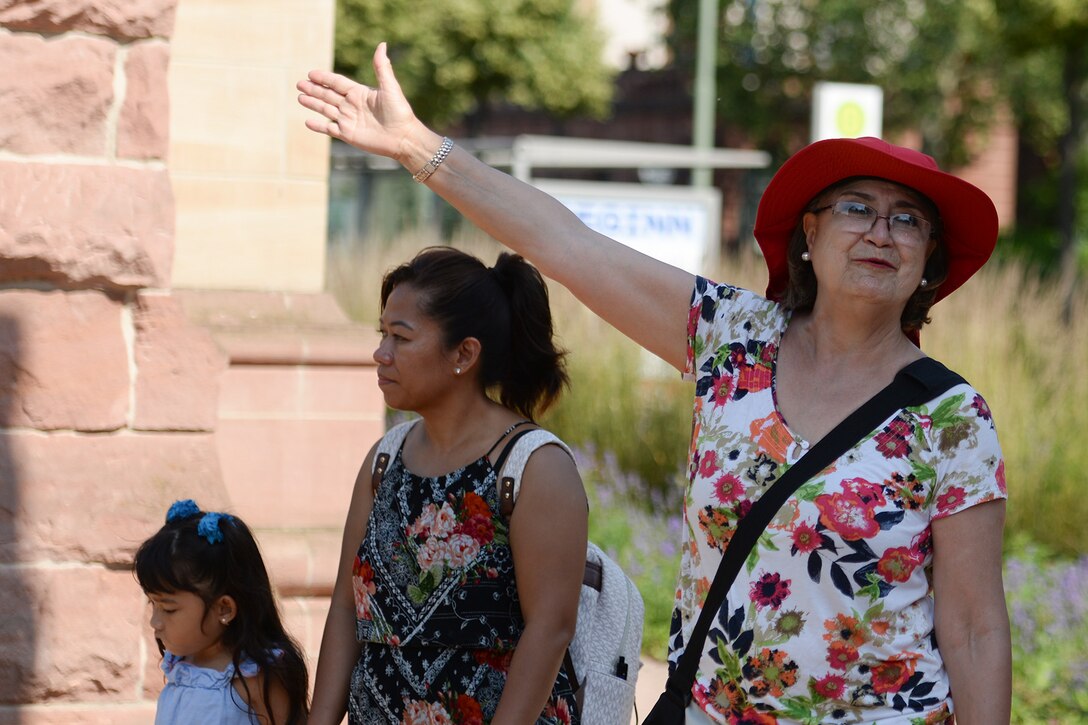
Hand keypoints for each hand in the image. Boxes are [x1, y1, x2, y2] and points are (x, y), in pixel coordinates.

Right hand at [297, 42, 418, 161]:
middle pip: (328, 95)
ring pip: (326, 109)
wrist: (403, 138)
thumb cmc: (399, 112)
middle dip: (313, 90)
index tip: (311, 73)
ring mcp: (349, 120)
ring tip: (299, 98)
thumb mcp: (390, 87)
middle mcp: (352, 105)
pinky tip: (307, 122)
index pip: (337, 83)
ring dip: (312, 104)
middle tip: (299, 84)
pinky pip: (330, 129)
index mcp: (359, 93)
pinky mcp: (348, 134)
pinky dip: (319, 126)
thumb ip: (382, 67)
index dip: (324, 78)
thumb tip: (382, 44)